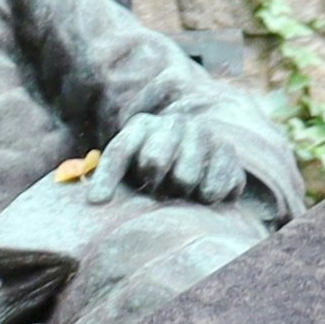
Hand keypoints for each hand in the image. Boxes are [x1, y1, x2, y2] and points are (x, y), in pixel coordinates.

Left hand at [99, 104, 240, 203]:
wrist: (199, 165)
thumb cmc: (151, 173)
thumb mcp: (126, 170)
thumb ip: (108, 177)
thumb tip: (96, 200)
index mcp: (142, 125)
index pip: (120, 150)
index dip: (107, 177)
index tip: (97, 201)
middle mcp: (174, 122)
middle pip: (154, 162)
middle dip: (151, 184)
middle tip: (157, 191)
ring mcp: (204, 135)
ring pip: (185, 177)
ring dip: (181, 193)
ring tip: (182, 193)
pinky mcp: (229, 154)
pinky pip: (216, 185)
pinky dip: (208, 197)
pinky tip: (204, 196)